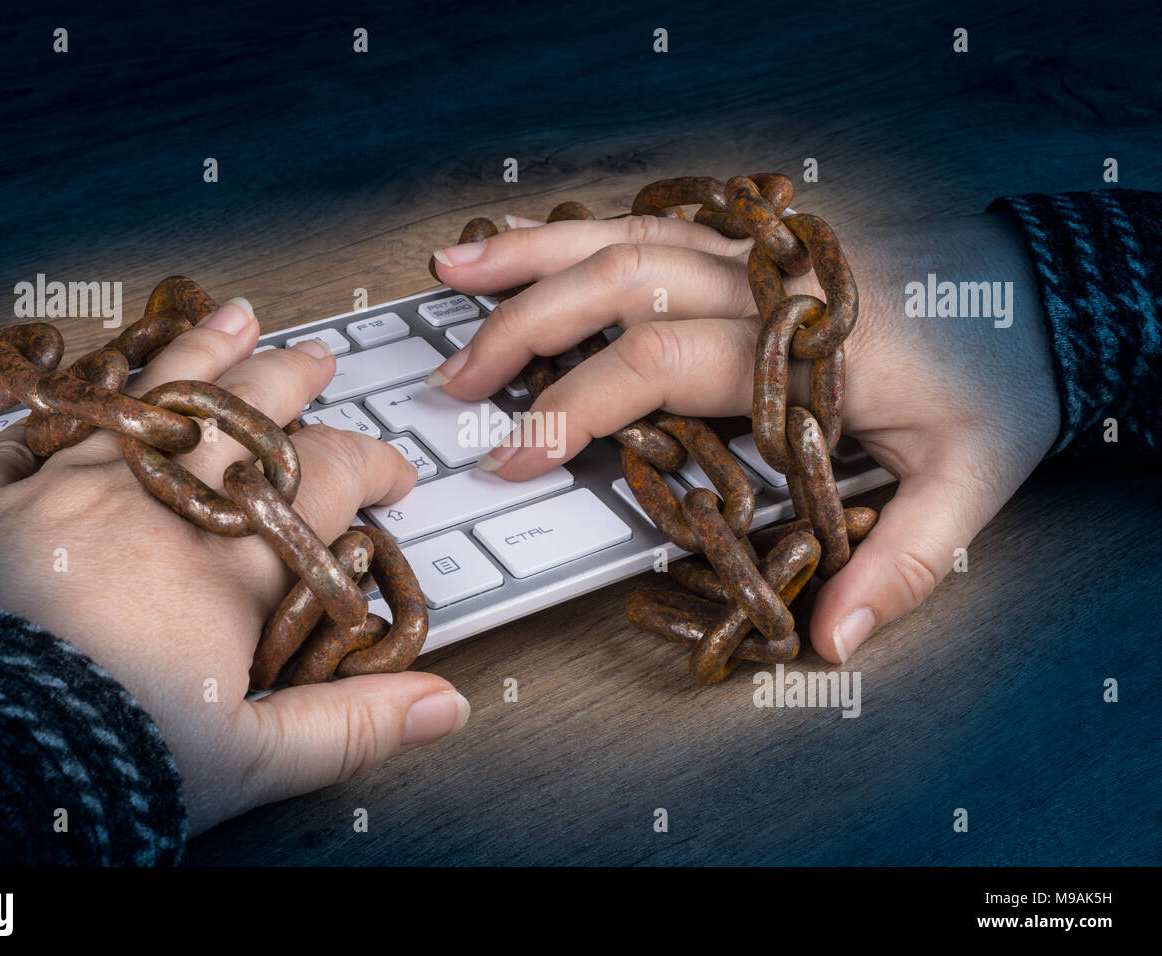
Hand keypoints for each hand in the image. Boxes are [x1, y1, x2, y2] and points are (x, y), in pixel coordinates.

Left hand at [0, 300, 469, 834]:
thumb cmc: (101, 762)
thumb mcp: (251, 760)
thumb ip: (353, 725)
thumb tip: (443, 705)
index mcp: (226, 565)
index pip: (325, 481)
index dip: (372, 468)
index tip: (392, 478)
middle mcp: (153, 506)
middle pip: (243, 415)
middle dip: (292, 382)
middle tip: (316, 362)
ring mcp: (63, 490)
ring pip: (150, 398)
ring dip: (200, 355)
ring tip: (234, 320)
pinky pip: (37, 427)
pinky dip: (76, 403)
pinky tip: (92, 383)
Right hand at [428, 211, 1060, 661]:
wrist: (1038, 294)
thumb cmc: (999, 384)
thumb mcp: (971, 481)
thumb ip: (902, 561)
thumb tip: (831, 641)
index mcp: (809, 348)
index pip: (663, 364)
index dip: (578, 408)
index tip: (515, 455)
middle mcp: (769, 287)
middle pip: (623, 286)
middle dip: (528, 331)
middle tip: (460, 384)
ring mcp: (755, 255)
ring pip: (626, 237)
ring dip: (533, 258)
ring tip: (457, 275)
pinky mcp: (749, 245)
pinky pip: (651, 223)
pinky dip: (580, 231)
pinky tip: (527, 244)